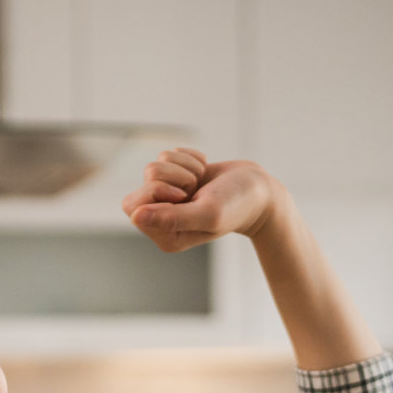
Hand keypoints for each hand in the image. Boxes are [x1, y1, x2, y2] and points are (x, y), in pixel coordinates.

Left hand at [121, 148, 284, 252]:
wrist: (258, 189)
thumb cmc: (237, 205)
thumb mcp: (209, 213)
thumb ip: (172, 219)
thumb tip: (136, 216)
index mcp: (165, 237)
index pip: (134, 207)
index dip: (156, 193)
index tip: (184, 196)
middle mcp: (162, 219)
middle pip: (141, 185)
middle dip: (169, 177)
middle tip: (193, 188)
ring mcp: (168, 198)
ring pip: (155, 166)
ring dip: (184, 168)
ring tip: (202, 183)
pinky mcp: (176, 177)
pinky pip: (169, 155)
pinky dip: (190, 158)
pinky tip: (205, 173)